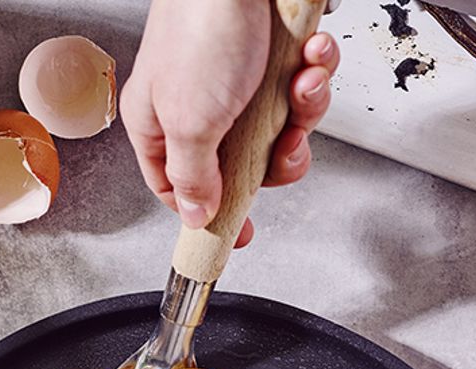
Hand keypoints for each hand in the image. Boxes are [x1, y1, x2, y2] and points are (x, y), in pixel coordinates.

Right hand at [122, 0, 338, 247]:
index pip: (180, 189)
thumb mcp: (189, 122)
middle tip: (284, 143)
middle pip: (244, 166)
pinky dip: (313, 72)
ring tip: (300, 82)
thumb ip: (191, 177)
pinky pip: (302, 85)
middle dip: (276, 156)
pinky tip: (308, 55)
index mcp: (161, 124)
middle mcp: (200, 105)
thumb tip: (194, 216)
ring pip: (281, 127)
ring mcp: (240, 81)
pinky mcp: (275, 58)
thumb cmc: (202, 27)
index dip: (212, 213)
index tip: (238, 233)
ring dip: (303, 108)